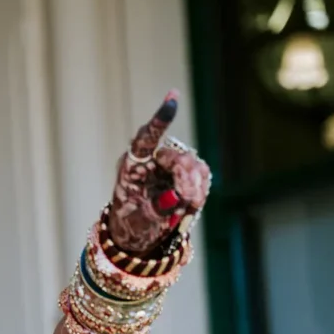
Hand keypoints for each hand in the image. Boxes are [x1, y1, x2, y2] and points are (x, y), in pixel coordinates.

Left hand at [107, 91, 211, 254]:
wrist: (138, 234)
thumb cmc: (131, 224)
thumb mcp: (139, 221)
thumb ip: (156, 209)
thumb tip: (175, 197)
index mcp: (133, 165)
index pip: (146, 139)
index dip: (160, 120)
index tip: (173, 99)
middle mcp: (152, 160)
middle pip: (177, 157)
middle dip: (185, 179)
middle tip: (185, 201)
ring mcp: (171, 166)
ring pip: (194, 166)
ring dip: (195, 189)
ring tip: (184, 209)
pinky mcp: (186, 175)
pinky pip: (202, 176)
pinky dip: (200, 192)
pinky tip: (189, 207)